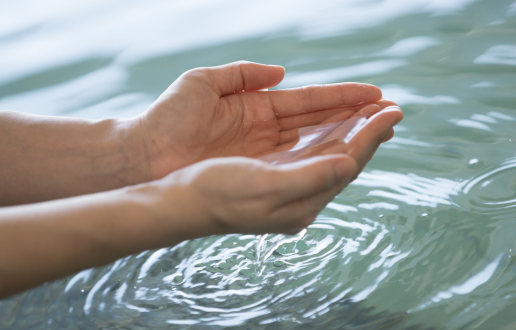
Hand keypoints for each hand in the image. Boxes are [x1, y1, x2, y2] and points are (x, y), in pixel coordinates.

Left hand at [136, 61, 396, 179]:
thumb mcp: (204, 83)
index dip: (343, 97)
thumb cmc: (169, 116)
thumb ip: (242, 74)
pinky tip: (351, 157)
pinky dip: (325, 162)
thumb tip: (282, 74)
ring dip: (350, 139)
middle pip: (321, 124)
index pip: (310, 101)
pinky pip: (299, 168)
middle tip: (391, 113)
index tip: (375, 94)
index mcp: (258, 107)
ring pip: (317, 146)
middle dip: (356, 118)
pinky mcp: (259, 177)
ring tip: (383, 131)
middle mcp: (268, 133)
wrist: (144, 154)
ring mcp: (266, 156)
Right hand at [145, 106, 401, 236]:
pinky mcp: (276, 180)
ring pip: (330, 156)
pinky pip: (313, 156)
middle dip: (368, 132)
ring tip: (370, 114)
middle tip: (390, 108)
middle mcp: (302, 198)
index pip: (348, 162)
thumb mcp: (265, 186)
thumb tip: (350, 166)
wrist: (182, 203)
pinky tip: (333, 129)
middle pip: (344, 159)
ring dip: (351, 133)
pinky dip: (328, 138)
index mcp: (303, 201)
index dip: (371, 135)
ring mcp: (290, 189)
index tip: (393, 111)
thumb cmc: (218, 194)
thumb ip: (310, 177)